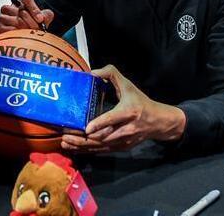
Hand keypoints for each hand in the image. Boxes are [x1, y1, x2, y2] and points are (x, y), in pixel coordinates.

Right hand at [0, 0, 53, 33]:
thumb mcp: (42, 18)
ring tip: (30, 33)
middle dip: (32, 22)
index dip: (35, 10)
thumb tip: (41, 18)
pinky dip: (17, 34)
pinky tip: (21, 36)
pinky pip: (8, 30)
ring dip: (26, 29)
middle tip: (37, 29)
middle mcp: (8, 8)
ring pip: (16, 21)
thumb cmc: (33, 25)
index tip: (40, 19)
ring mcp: (2, 18)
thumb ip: (46, 15)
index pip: (27, 0)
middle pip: (23, 12)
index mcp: (19, 3)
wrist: (24, 36)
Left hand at [61, 65, 185, 153]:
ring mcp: (124, 141)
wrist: (158, 122)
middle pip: (103, 137)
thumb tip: (92, 73)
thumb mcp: (128, 85)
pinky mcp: (121, 148)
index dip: (100, 124)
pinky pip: (102, 151)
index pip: (113, 119)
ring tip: (66, 143)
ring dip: (82, 146)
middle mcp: (126, 129)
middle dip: (83, 138)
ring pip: (101, 146)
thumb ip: (111, 74)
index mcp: (128, 112)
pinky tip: (75, 149)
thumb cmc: (140, 101)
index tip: (86, 128)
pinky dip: (88, 151)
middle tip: (65, 136)